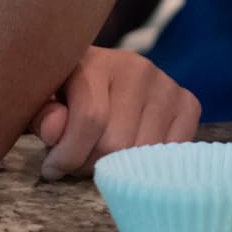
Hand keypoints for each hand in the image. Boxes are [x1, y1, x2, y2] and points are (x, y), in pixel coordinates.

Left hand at [32, 46, 200, 177]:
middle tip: (79, 162)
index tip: (52, 169)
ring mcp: (166, 85)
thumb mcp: (45, 103)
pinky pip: (171, 150)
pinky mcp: (188, 103)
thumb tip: (55, 130)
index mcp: (97, 61)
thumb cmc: (69, 96)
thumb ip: (43, 116)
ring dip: (120, 168)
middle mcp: (137, 68)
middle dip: (90, 163)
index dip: (68, 155)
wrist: (104, 80)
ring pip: (143, 152)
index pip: (90, 118)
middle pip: (116, 142)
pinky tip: (131, 155)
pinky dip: (149, 163)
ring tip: (104, 158)